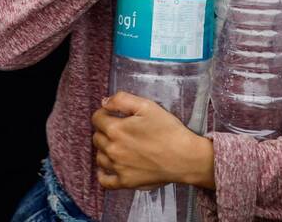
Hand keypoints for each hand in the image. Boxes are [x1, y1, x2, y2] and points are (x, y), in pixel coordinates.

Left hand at [91, 91, 214, 190]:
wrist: (184, 157)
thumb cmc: (168, 130)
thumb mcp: (147, 106)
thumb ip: (122, 100)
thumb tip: (104, 102)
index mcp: (116, 129)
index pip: (97, 118)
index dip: (104, 113)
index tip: (114, 114)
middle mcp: (112, 150)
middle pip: (97, 137)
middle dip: (105, 130)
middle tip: (120, 129)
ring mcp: (118, 168)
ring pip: (99, 156)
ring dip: (104, 149)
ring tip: (118, 145)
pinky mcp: (125, 182)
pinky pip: (105, 180)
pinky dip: (103, 173)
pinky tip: (109, 167)